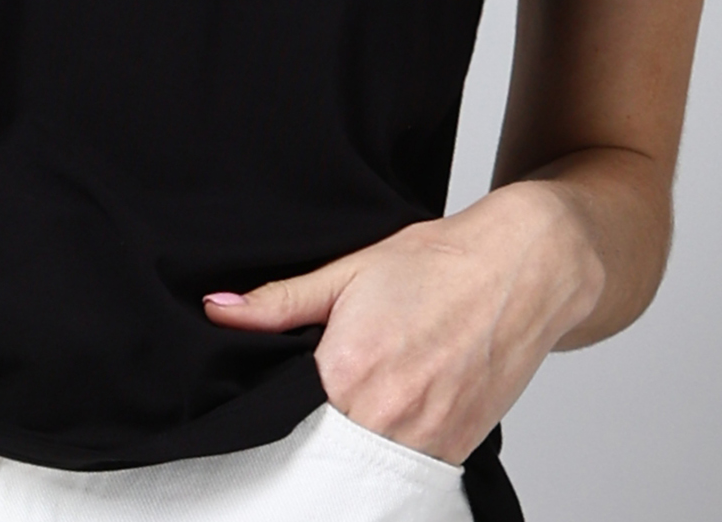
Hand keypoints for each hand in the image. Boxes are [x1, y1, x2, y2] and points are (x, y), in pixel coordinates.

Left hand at [202, 181, 604, 464]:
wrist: (520, 268)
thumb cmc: (435, 262)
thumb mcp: (348, 270)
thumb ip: (280, 302)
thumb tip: (217, 309)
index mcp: (348, 369)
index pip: (285, 423)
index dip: (271, 420)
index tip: (262, 418)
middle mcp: (387, 416)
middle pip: (322, 457)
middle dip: (305, 448)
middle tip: (295, 432)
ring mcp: (427, 440)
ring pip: (366, 474)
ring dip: (347, 458)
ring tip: (340, 427)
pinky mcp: (458, 451)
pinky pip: (410, 475)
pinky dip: (389, 462)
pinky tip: (382, 430)